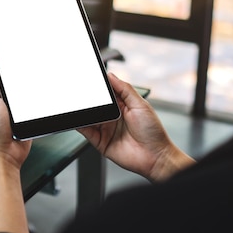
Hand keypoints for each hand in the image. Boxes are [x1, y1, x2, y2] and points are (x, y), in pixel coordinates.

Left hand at [0, 56, 32, 232]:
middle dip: (19, 78)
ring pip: (25, 94)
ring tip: (31, 89)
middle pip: (13, 83)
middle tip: (27, 69)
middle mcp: (1, 102)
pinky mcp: (25, 120)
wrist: (5, 156)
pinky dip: (36, 105)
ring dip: (28, 93)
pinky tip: (37, 102)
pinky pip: (33, 107)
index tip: (11, 52)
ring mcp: (14, 112)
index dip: (2, 64)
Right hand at [77, 73, 193, 181]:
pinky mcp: (100, 141)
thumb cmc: (153, 132)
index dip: (98, 87)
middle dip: (87, 98)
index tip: (90, 79)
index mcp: (122, 106)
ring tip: (77, 104)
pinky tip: (78, 119)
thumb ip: (125, 89)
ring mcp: (105, 129)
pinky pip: (86, 131)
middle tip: (81, 91)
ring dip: (82, 111)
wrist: (155, 156)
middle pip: (95, 105)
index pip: (106, 93)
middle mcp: (112, 117)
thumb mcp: (140, 104)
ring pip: (88, 117)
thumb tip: (111, 76)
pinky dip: (79, 124)